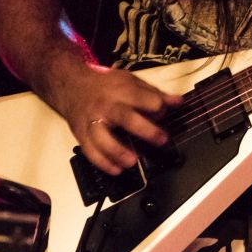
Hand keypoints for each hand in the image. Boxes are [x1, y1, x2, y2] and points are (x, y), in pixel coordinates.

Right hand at [58, 63, 182, 175]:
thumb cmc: (107, 85)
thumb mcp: (131, 82)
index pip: (142, 98)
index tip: (165, 113)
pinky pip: (90, 151)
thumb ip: (155, 93)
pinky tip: (116, 170)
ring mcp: (92, 121)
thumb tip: (178, 102)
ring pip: (102, 138)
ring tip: (133, 162)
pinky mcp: (82, 134)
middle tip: (161, 139)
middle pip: (124, 118)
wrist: (74, 86)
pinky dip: (103, 163)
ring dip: (118, 152)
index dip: (156, 106)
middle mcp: (106, 106)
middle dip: (145, 130)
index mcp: (121, 90)